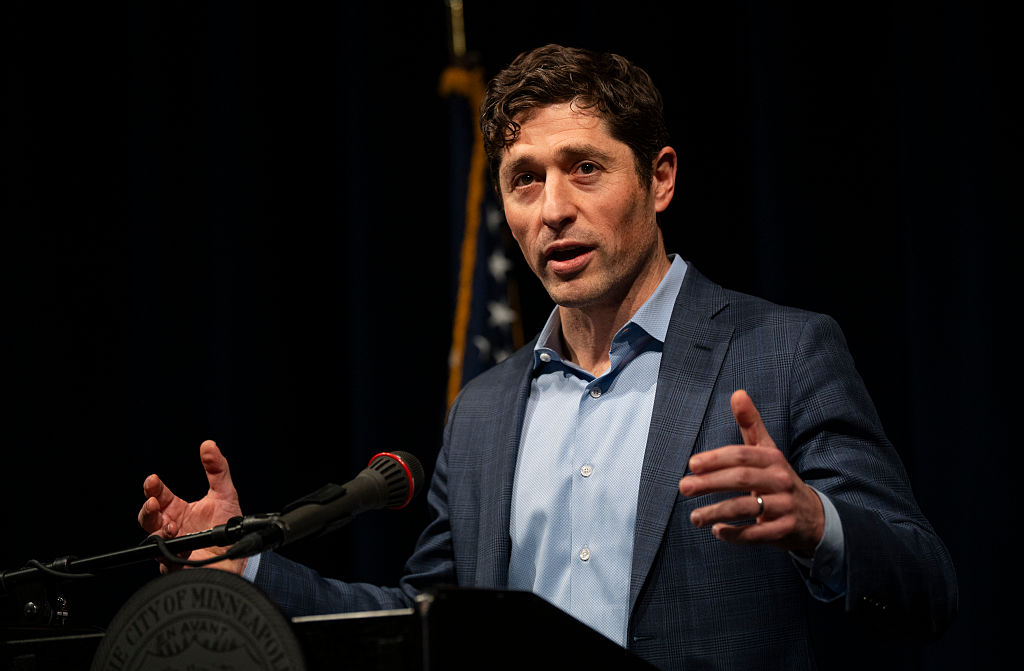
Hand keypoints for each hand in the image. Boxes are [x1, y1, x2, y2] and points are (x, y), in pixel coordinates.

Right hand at [138, 439, 246, 573]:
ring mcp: (172, 547)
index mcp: (178, 510)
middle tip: (153, 502)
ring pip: (152, 540)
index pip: (159, 496)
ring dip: (157, 531)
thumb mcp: (225, 494)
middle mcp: (171, 528)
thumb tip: (208, 445)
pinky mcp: (177, 565)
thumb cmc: (228, 525)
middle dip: (147, 509)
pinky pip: (167, 560)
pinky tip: (182, 546)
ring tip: (170, 525)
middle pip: (148, 518)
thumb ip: (217, 469)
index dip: (153, 488)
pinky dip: (172, 552)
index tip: (153, 480)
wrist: (238, 554)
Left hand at [678, 390, 823, 556]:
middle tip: (683, 488)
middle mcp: (780, 480)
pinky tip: (717, 531)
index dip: (716, 459)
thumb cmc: (777, 478)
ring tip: (694, 517)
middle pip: (741, 480)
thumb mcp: (767, 450)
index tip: (692, 465)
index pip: (742, 455)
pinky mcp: (785, 530)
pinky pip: (757, 534)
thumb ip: (750, 424)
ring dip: (717, 513)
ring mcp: (785, 506)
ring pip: (747, 508)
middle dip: (710, 484)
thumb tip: (738, 393)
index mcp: (773, 458)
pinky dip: (735, 534)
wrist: (812, 515)